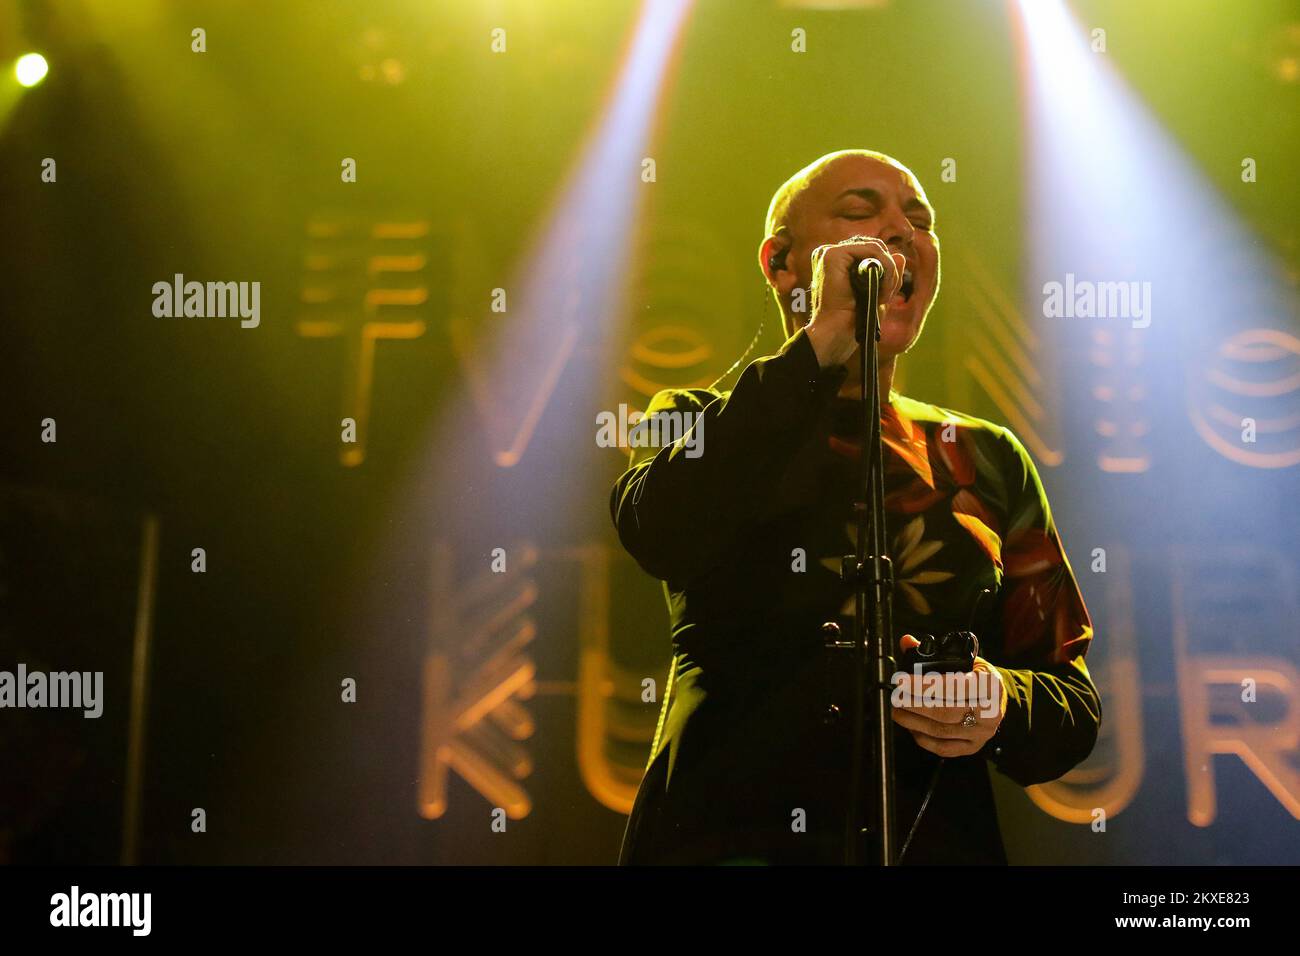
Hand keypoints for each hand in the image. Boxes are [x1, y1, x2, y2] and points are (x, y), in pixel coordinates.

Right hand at [804, 236, 905, 368]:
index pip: (871, 253)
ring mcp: (830, 252)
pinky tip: (879, 289)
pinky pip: (872, 250)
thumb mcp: (878, 295)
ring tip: (883, 295)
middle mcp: (831, 254)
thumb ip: (889, 275)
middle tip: (886, 297)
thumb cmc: (853, 321)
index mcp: (838, 263)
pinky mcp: (832, 255)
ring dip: (888, 271)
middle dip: (889, 270)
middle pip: (874, 248)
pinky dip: (885, 267)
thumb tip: (900, 256)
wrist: (837, 333)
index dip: (886, 270)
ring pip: (876, 248)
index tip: (886, 296)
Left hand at [890, 634, 1006, 757]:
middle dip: (914, 705)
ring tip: (897, 711)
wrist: (999, 699)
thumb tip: (906, 642)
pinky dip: (923, 738)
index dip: (923, 685)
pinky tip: (911, 727)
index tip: (901, 681)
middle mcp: (990, 712)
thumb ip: (935, 652)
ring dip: (914, 722)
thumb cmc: (977, 677)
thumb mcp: (964, 659)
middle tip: (896, 697)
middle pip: (945, 712)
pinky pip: (944, 748)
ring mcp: (982, 733)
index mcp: (990, 685)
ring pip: (941, 731)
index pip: (953, 686)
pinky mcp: (973, 747)